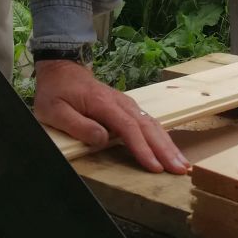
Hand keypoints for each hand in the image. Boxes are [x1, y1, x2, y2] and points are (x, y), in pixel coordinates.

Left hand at [32, 59, 189, 174]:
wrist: (61, 67)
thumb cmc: (56, 92)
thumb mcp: (54, 111)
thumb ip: (78, 125)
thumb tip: (103, 139)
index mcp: (103, 103)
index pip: (128, 128)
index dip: (142, 148)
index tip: (155, 167)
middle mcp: (120, 102)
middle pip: (147, 126)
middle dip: (165, 149)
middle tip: (181, 169)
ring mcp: (125, 103)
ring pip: (152, 123)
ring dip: (168, 144)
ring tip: (182, 164)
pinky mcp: (126, 107)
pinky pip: (148, 122)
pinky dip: (161, 136)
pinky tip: (170, 149)